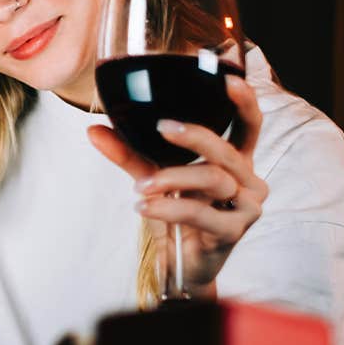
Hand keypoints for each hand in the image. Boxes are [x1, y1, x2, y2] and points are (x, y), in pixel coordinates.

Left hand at [87, 74, 267, 292]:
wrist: (179, 265)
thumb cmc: (175, 214)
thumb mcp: (152, 176)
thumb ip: (129, 152)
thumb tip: (94, 129)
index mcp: (235, 160)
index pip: (249, 124)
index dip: (244, 101)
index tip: (228, 79)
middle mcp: (248, 180)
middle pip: (227, 149)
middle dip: (194, 136)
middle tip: (163, 128)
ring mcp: (246, 207)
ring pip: (213, 179)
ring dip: (171, 177)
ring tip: (138, 185)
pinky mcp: (234, 232)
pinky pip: (201, 212)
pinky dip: (169, 206)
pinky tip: (143, 206)